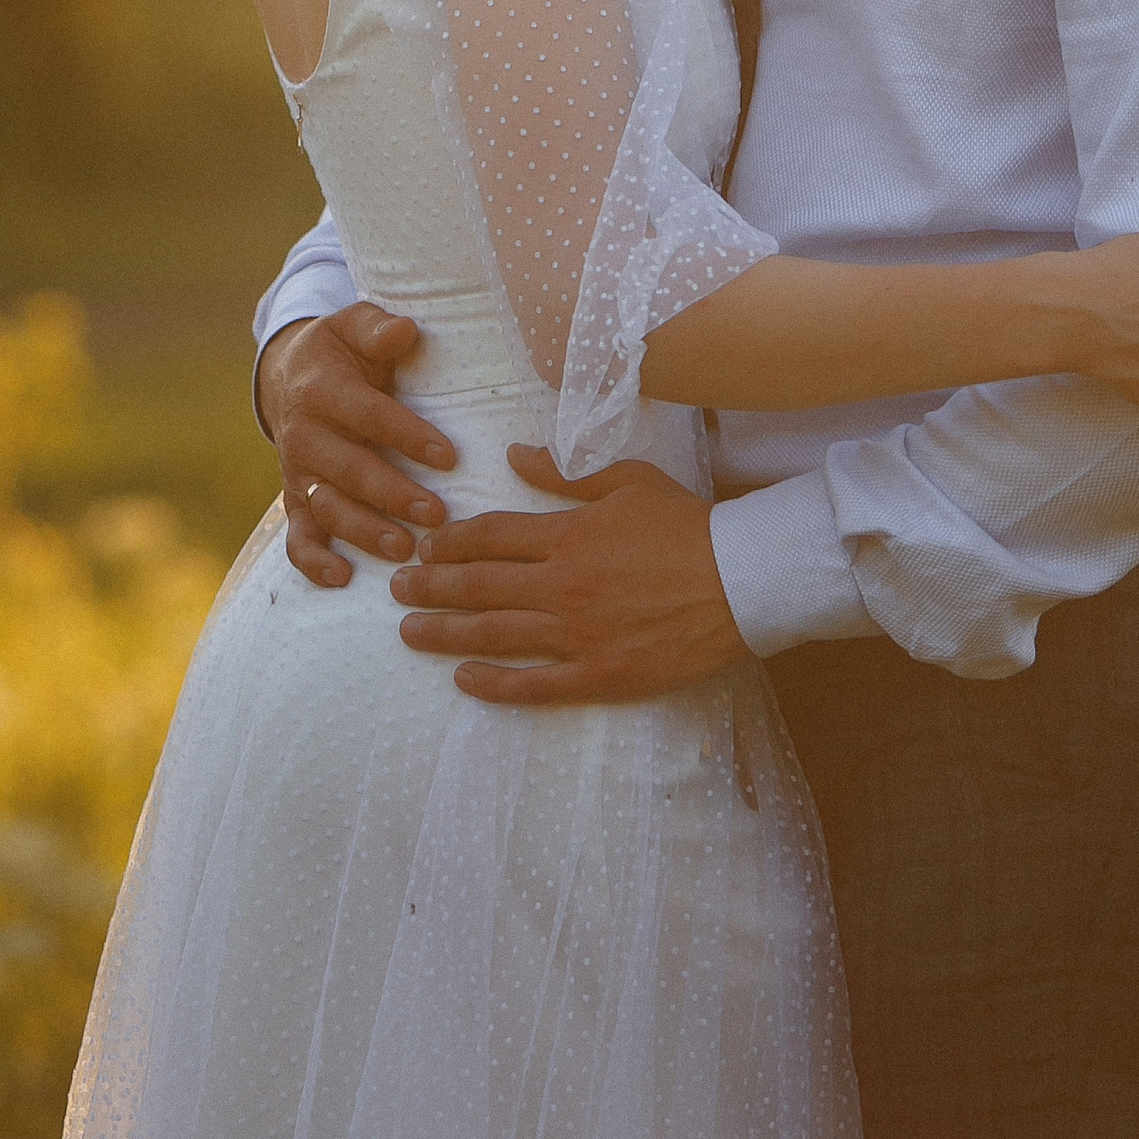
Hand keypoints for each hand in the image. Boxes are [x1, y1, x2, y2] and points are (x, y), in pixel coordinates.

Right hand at [257, 305, 457, 588]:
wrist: (291, 376)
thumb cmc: (340, 351)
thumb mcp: (354, 325)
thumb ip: (378, 328)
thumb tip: (406, 330)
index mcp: (323, 390)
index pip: (370, 416)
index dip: (408, 437)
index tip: (449, 457)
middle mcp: (305, 435)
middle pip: (351, 470)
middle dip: (393, 494)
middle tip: (437, 515)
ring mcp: (298, 473)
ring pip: (328, 508)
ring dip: (364, 531)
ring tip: (403, 549)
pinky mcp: (295, 500)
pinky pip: (298, 537)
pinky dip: (313, 562)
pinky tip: (342, 579)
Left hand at [388, 446, 745, 704]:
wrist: (742, 579)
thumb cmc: (687, 525)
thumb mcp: (627, 481)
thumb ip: (565, 473)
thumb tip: (515, 454)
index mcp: (566, 534)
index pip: (490, 537)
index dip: (450, 542)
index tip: (424, 545)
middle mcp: (561, 584)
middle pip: (479, 586)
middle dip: (431, 586)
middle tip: (396, 589)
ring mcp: (578, 634)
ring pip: (495, 634)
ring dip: (445, 633)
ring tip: (409, 632)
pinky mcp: (600, 674)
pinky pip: (535, 685)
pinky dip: (495, 684)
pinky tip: (465, 680)